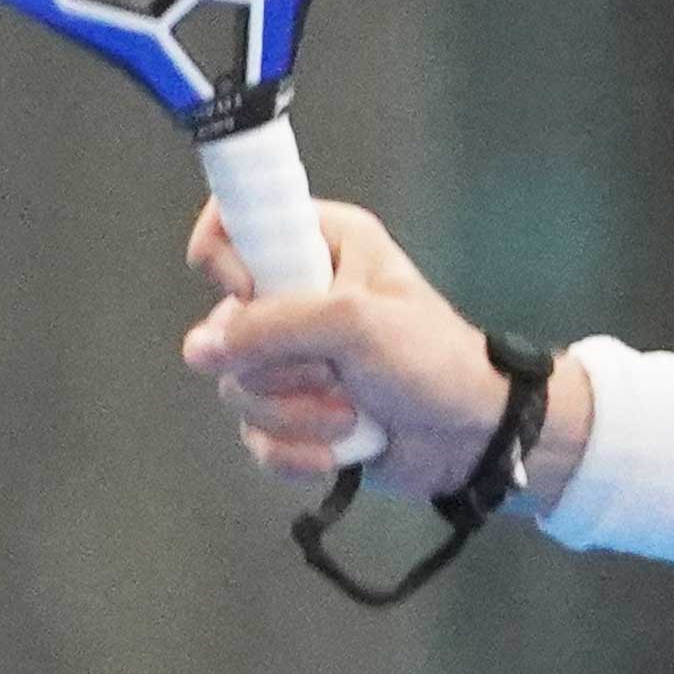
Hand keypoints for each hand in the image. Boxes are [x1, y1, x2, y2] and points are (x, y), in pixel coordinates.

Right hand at [182, 197, 510, 486]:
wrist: (473, 436)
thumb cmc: (433, 359)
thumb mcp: (357, 323)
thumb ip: (274, 325)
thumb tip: (201, 350)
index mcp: (319, 243)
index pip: (233, 223)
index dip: (228, 262)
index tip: (252, 293)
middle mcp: (297, 295)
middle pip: (225, 327)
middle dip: (279, 366)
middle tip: (335, 369)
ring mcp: (291, 359)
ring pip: (237, 389)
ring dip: (296, 414)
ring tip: (351, 412)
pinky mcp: (294, 413)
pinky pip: (256, 436)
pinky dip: (297, 451)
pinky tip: (339, 448)